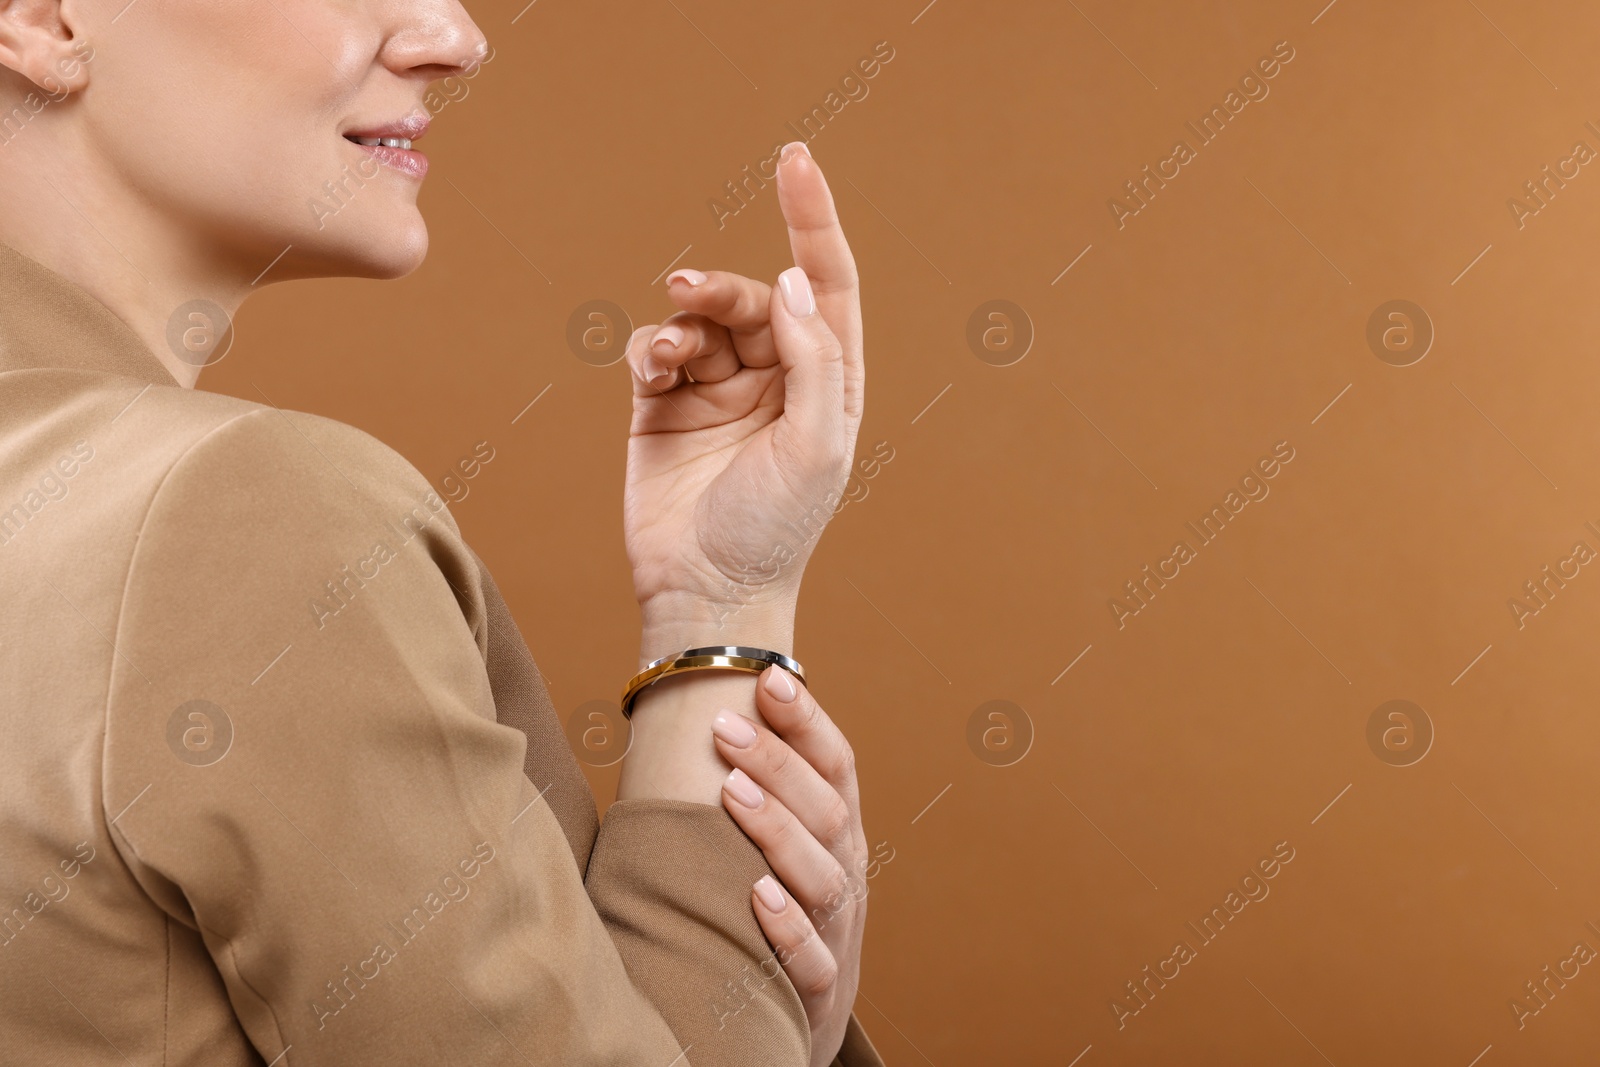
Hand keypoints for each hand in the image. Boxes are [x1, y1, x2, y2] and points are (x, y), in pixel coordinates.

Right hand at [623, 141, 864, 645]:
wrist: (706, 591)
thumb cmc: (774, 530)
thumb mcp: (816, 446)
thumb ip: (814, 360)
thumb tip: (799, 281)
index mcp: (826, 383)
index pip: (827, 285)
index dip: (814, 220)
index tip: (795, 160)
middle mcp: (776, 378)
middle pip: (755, 296)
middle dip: (723, 287)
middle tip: (688, 290)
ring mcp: (719, 390)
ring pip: (701, 318)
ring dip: (684, 318)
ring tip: (668, 350)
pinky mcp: (664, 407)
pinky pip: (656, 349)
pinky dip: (651, 346)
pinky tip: (652, 366)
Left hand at [711, 665, 866, 1066]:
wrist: (790, 1026)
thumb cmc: (765, 915)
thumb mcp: (771, 847)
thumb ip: (752, 787)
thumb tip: (705, 703)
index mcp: (839, 833)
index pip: (838, 766)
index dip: (808, 722)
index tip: (769, 679)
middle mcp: (845, 875)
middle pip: (828, 812)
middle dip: (780, 765)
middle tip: (726, 726)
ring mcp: (836, 936)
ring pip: (823, 880)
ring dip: (779, 831)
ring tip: (732, 792)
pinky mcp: (817, 995)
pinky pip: (809, 961)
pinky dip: (787, 929)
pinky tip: (756, 896)